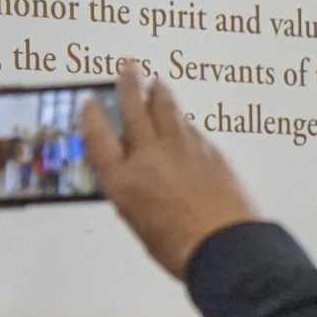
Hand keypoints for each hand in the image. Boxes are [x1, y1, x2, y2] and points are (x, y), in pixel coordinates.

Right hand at [82, 59, 256, 277]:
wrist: (226, 248)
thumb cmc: (181, 248)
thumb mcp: (139, 223)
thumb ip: (135, 194)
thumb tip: (141, 179)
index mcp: (122, 180)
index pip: (97, 136)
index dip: (92, 116)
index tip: (90, 103)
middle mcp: (148, 157)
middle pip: (134, 110)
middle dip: (130, 85)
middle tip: (129, 68)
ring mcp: (182, 149)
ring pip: (167, 110)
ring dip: (160, 93)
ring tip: (157, 83)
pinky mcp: (210, 152)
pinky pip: (192, 130)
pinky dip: (184, 123)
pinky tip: (185, 123)